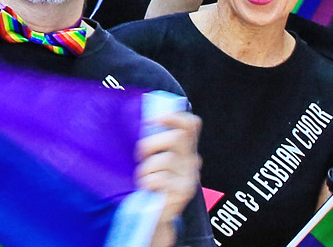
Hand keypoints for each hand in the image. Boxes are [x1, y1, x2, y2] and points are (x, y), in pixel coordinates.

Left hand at [135, 106, 201, 234]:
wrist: (158, 215)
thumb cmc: (155, 183)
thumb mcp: (160, 160)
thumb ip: (159, 143)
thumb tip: (147, 123)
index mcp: (187, 149)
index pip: (191, 125)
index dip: (174, 117)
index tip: (153, 120)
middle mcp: (192, 161)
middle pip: (177, 137)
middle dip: (151, 144)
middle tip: (141, 155)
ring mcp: (189, 176)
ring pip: (164, 159)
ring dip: (146, 169)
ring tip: (144, 178)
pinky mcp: (183, 191)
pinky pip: (160, 179)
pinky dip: (148, 182)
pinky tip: (149, 189)